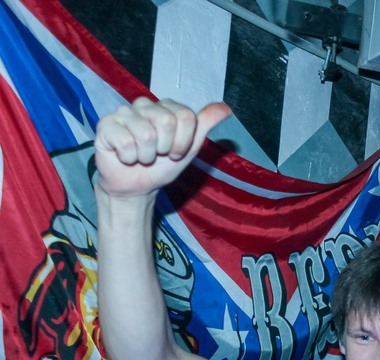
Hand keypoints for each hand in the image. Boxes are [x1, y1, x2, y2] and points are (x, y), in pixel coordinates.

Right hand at [94, 97, 230, 201]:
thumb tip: (226, 109)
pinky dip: (129, 158)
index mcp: (166, 107)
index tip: (175, 152)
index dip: (183, 142)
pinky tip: (126, 157)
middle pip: (167, 122)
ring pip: (146, 134)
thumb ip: (205, 125)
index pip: (186, 117)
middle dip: (166, 148)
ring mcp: (123, 113)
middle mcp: (144, 105)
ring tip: (142, 157)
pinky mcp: (105, 125)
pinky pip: (126, 142)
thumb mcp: (190, 147)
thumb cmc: (163, 165)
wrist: (137, 186)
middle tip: (158, 155)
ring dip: (147, 156)